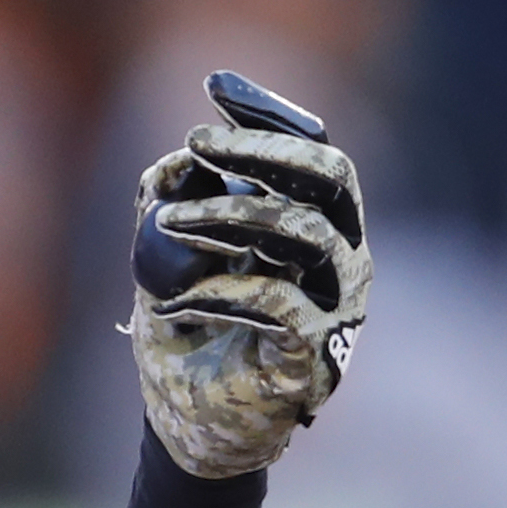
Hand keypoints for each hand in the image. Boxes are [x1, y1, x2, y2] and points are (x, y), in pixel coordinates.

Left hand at [128, 79, 369, 479]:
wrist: (185, 419)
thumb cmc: (187, 332)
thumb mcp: (165, 256)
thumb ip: (168, 203)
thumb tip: (171, 161)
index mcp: (315, 227)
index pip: (312, 155)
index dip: (269, 117)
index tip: (214, 87)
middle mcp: (341, 258)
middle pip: (329, 178)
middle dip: (262, 150)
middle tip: (197, 142)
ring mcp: (338, 306)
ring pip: (304, 231)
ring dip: (230, 215)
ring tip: (171, 221)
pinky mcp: (319, 353)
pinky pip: (277, 301)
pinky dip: (217, 292)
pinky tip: (175, 302)